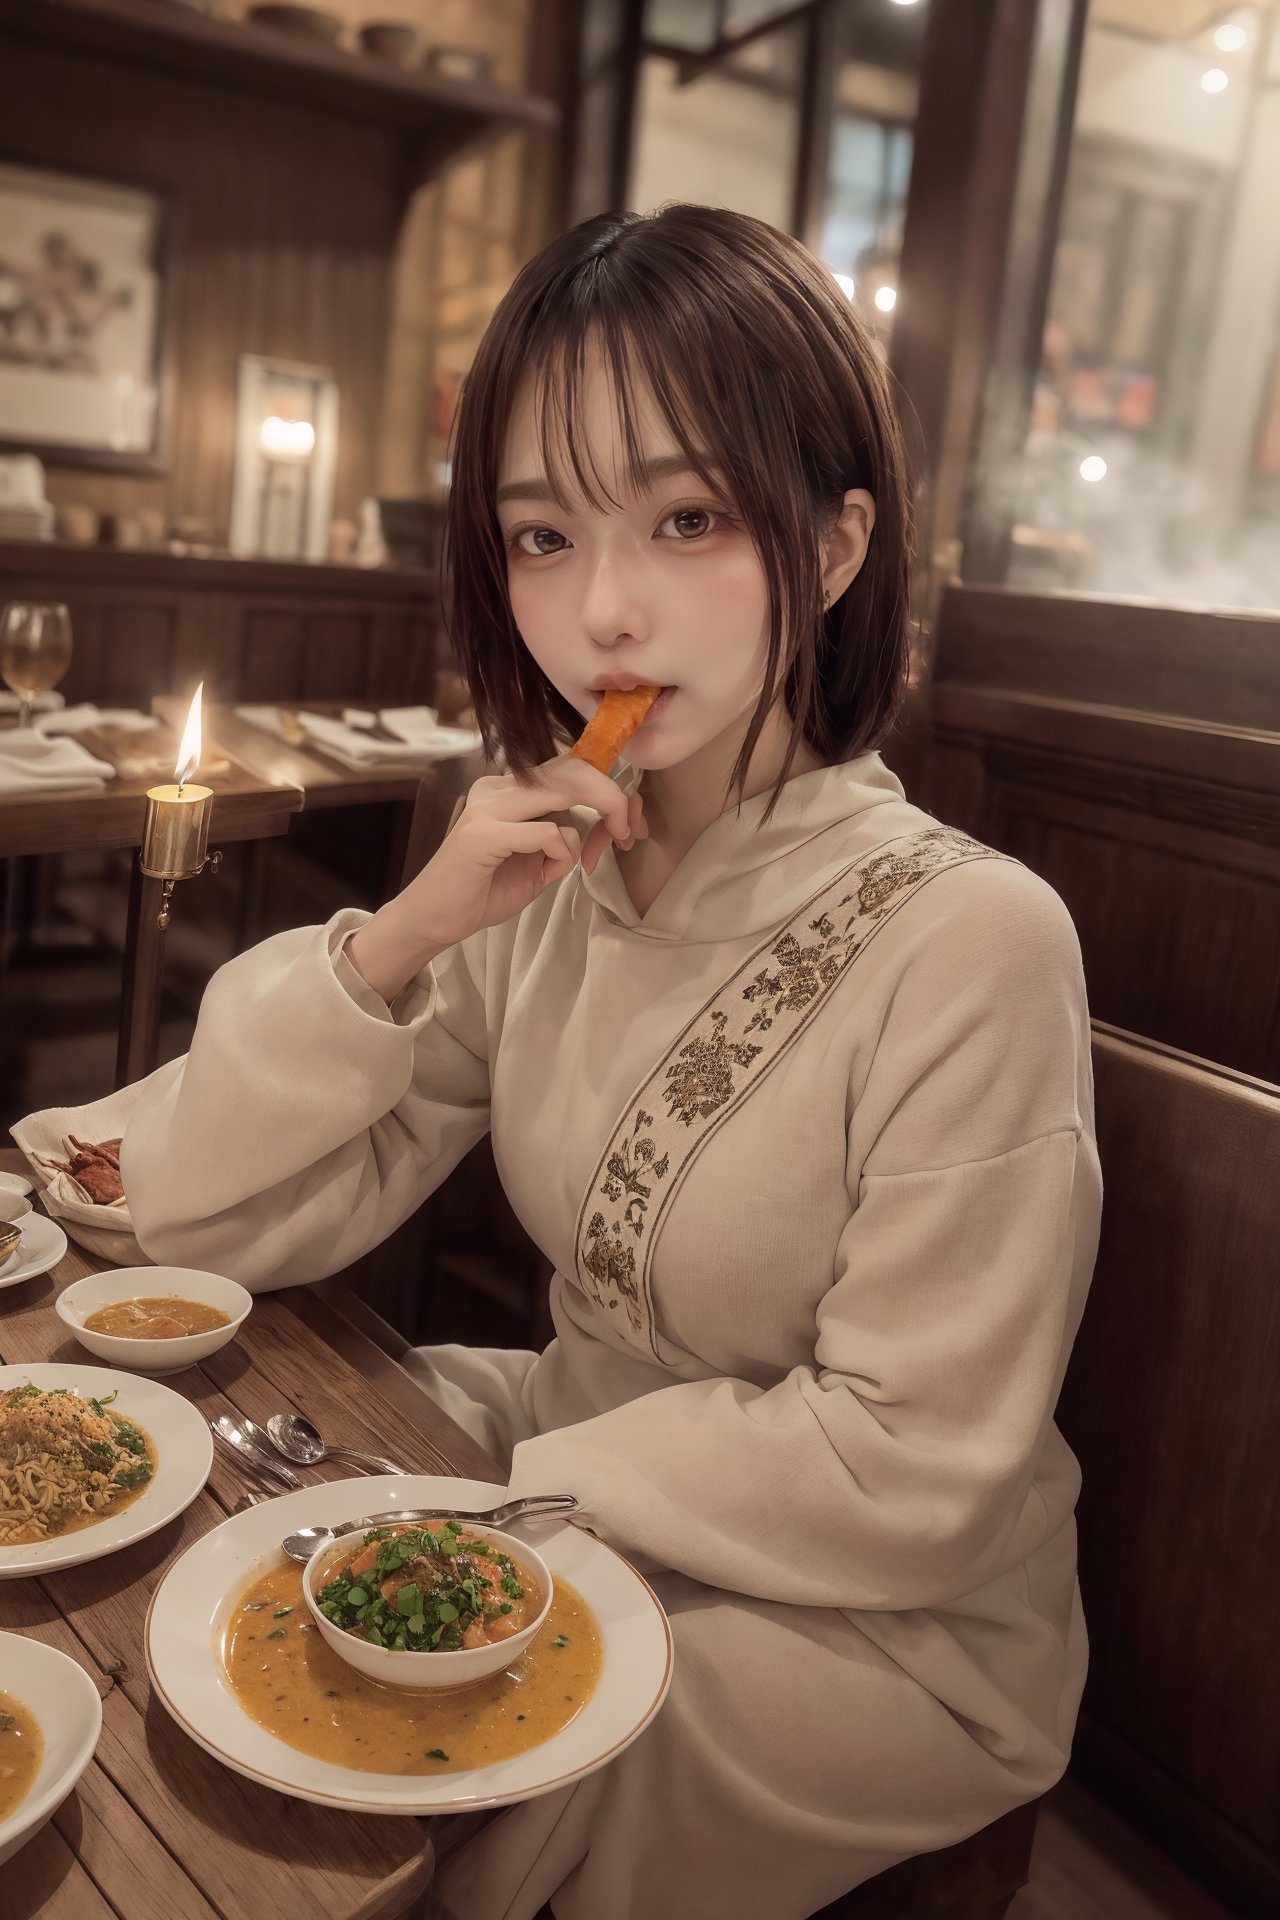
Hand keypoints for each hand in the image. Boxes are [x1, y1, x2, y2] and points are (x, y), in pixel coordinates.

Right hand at [346, 755, 646, 1000]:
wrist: (433, 918)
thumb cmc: (483, 891)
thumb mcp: (537, 859)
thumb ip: (565, 836)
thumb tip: (606, 822)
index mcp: (510, 788)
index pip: (571, 768)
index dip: (609, 790)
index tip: (628, 825)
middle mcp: (499, 787)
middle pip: (575, 770)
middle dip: (614, 800)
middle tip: (628, 835)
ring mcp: (489, 807)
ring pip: (566, 791)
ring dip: (596, 824)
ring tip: (592, 857)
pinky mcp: (483, 834)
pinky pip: (550, 832)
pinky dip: (562, 855)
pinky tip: (548, 874)